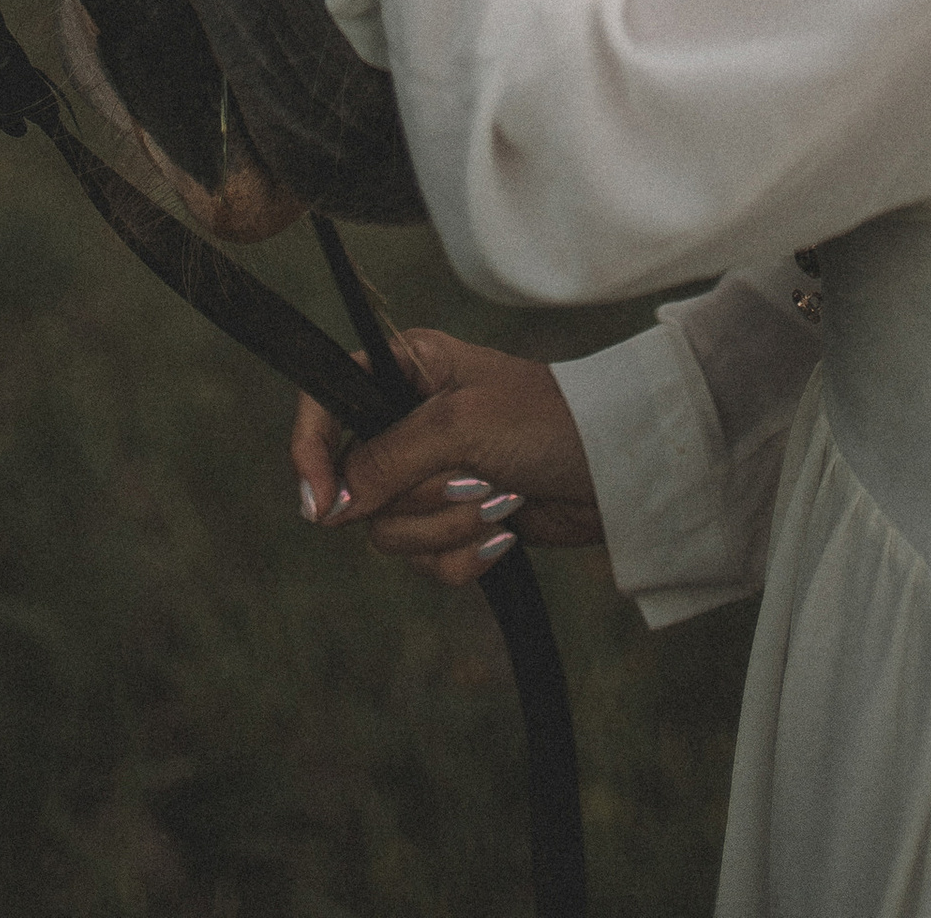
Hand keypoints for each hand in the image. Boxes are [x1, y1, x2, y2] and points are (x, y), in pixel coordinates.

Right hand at [292, 328, 604, 586]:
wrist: (618, 470)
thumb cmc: (546, 420)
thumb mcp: (461, 424)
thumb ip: (388, 459)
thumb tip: (327, 508)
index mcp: (404, 369)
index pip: (326, 402)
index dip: (311, 453)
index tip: (320, 508)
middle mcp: (408, 421)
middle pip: (360, 489)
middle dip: (421, 498)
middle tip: (474, 478)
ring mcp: (431, 476)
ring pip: (392, 532)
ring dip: (450, 528)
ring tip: (500, 500)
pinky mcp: (456, 523)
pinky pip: (427, 561)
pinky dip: (465, 556)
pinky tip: (505, 534)